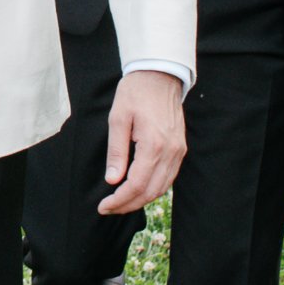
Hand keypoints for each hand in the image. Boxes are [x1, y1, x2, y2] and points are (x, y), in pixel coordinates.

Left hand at [98, 68, 186, 214]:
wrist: (159, 76)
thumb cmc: (135, 93)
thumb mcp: (118, 119)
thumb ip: (116, 152)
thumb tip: (113, 180)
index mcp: (154, 145)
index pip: (136, 184)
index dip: (119, 200)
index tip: (103, 206)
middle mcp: (170, 152)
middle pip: (150, 191)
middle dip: (128, 204)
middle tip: (109, 209)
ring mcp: (178, 151)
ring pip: (162, 188)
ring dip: (141, 199)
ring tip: (121, 202)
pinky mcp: (180, 149)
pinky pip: (169, 177)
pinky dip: (154, 188)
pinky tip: (139, 189)